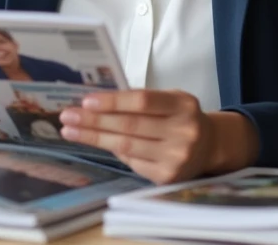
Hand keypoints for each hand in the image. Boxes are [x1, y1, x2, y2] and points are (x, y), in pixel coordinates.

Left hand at [58, 89, 258, 183]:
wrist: (210, 146)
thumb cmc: (181, 117)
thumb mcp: (171, 100)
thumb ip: (142, 101)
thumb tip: (96, 103)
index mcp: (183, 105)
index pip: (142, 102)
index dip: (112, 101)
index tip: (86, 101)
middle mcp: (184, 132)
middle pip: (130, 126)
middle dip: (94, 121)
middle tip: (67, 117)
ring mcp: (176, 157)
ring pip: (126, 146)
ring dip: (94, 138)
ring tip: (71, 131)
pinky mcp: (167, 177)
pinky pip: (132, 162)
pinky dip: (113, 152)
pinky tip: (97, 143)